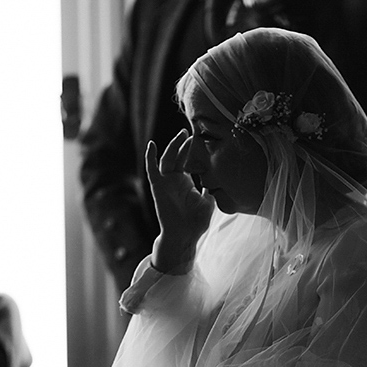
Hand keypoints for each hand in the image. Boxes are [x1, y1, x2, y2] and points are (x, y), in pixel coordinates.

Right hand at [145, 131, 213, 272]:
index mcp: (185, 182)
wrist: (184, 235)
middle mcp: (174, 180)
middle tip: (188, 131)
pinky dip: (150, 157)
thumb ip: (210, 189)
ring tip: (181, 134)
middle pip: (177, 156)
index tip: (198, 137)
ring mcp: (165, 183)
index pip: (187, 161)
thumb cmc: (196, 221)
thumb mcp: (208, 201)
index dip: (190, 149)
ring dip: (173, 146)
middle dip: (182, 143)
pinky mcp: (158, 186)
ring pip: (167, 159)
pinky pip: (152, 170)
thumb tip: (216, 180)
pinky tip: (152, 144)